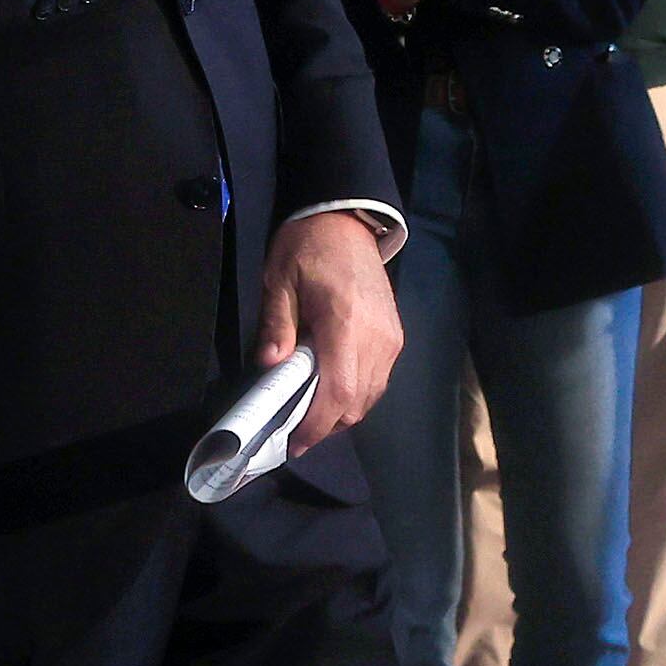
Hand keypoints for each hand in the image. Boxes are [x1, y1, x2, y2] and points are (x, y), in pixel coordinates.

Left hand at [257, 209, 400, 449]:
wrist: (347, 221)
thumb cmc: (308, 246)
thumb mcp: (280, 280)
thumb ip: (277, 324)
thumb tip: (269, 365)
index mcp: (346, 323)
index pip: (338, 391)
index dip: (318, 425)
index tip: (295, 444)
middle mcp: (377, 338)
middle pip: (357, 402)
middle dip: (327, 425)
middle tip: (296, 434)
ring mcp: (391, 339)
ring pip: (371, 395)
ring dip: (343, 412)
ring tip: (311, 415)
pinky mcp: (396, 336)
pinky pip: (378, 380)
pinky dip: (356, 394)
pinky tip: (331, 390)